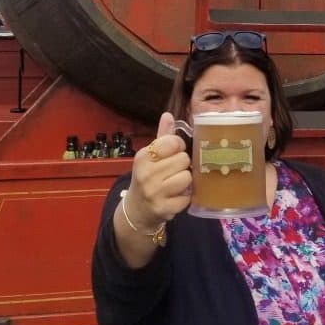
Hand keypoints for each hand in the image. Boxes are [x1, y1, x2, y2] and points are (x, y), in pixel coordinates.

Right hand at [126, 112, 191, 230]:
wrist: (136, 210)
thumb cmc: (147, 177)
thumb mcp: (150, 155)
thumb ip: (162, 136)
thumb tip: (168, 114)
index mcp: (143, 157)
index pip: (173, 142)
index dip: (178, 146)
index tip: (174, 153)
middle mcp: (146, 174)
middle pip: (183, 159)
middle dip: (182, 164)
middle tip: (174, 170)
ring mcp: (155, 193)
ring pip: (187, 177)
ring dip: (185, 180)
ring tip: (176, 183)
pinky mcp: (164, 209)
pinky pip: (187, 197)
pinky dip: (185, 197)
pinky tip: (175, 196)